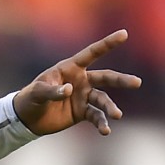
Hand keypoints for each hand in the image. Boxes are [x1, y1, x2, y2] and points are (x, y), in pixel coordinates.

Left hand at [12, 29, 141, 135]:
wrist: (27, 118)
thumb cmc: (30, 98)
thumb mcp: (37, 92)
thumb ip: (52, 90)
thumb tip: (70, 90)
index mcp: (70, 68)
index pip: (92, 53)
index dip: (107, 44)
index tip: (124, 34)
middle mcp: (81, 80)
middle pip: (106, 77)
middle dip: (121, 80)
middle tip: (136, 83)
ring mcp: (83, 96)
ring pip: (103, 100)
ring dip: (111, 108)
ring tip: (117, 115)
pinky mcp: (83, 112)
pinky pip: (96, 116)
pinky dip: (102, 123)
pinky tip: (106, 131)